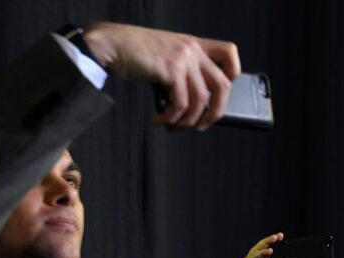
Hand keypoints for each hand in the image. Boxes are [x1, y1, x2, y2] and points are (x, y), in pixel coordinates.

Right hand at [83, 22, 240, 129]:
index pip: (230, 52)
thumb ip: (186, 73)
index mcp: (195, 44)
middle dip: (215, 113)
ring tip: (174, 127)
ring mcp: (183, 58)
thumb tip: (197, 107)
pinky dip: (172, 118)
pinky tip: (161, 121)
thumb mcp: (168, 55)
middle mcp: (193, 49)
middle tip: (201, 126)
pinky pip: (181, 104)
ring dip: (188, 121)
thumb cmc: (135, 53)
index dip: (233, 75)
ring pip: (201, 100)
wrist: (110, 44)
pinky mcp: (171, 69)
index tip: (219, 93)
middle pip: (223, 86)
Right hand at [211, 234, 290, 257]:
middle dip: (271, 241)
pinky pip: (253, 257)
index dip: (275, 246)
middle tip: (280, 235)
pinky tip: (268, 251)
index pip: (269, 253)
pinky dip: (260, 253)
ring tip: (274, 238)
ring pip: (257, 250)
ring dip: (266, 243)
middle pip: (263, 248)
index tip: (283, 240)